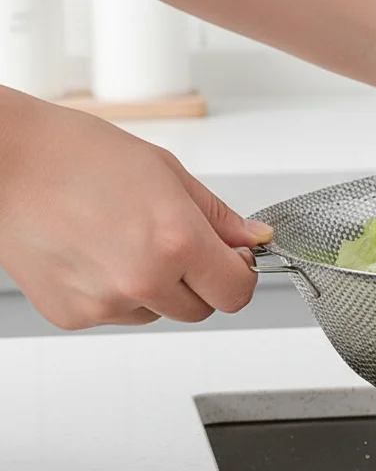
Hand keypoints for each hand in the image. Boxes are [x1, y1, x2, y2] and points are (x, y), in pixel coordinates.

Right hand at [0, 89, 271, 329]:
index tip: (232, 258)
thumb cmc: (77, 154)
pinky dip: (116, 291)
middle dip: (200, 280)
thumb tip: (254, 239)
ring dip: (157, 287)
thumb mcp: (167, 173)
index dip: (240, 274)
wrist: (4, 161)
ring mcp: (105, 304)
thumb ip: (217, 216)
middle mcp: (143, 280)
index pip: (237, 292)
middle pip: (202, 309)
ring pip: (159, 312)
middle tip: (174, 241)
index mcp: (176, 241)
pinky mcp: (73, 316)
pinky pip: (117, 313)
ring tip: (123, 238)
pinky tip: (94, 251)